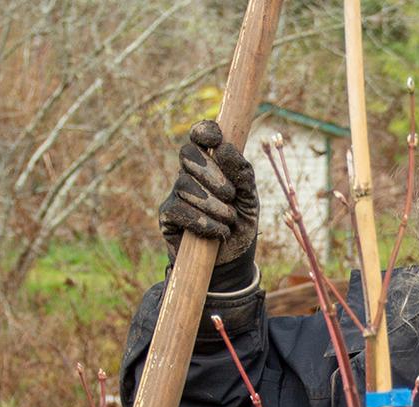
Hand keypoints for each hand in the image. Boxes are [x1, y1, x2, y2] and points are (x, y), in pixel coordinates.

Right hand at [159, 120, 258, 267]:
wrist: (232, 262)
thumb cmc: (240, 226)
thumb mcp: (250, 202)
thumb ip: (244, 176)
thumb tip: (225, 147)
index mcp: (211, 165)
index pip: (200, 137)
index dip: (205, 132)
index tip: (216, 139)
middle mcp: (190, 175)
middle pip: (188, 155)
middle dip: (212, 173)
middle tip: (230, 195)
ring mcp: (176, 194)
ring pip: (185, 185)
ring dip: (213, 205)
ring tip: (229, 220)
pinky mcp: (168, 216)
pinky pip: (179, 210)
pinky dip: (203, 222)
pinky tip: (219, 232)